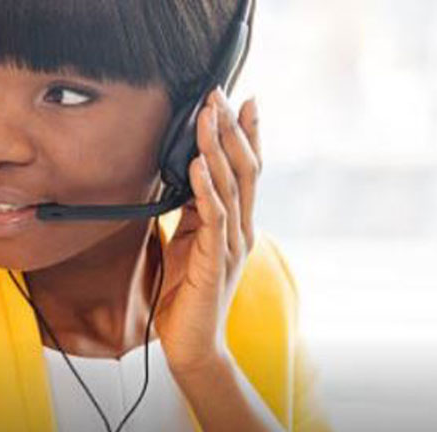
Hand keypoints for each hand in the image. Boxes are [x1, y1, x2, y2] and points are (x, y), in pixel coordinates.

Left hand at [155, 86, 261, 376]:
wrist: (192, 342)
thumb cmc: (189, 291)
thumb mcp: (190, 239)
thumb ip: (196, 209)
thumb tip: (191, 171)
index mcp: (236, 222)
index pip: (247, 169)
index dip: (247, 134)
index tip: (242, 100)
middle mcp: (241, 228)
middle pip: (244, 169)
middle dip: (232, 128)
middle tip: (221, 94)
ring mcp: (231, 244)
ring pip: (230, 186)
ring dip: (218, 148)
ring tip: (208, 116)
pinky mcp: (215, 260)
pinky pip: (213, 217)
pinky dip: (206, 187)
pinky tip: (199, 164)